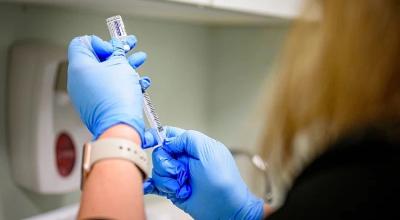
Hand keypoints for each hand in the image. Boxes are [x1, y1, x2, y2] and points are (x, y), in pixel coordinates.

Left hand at [67, 35, 148, 139]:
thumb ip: (118, 52)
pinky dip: (123, 83)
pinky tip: (140, 82)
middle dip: (118, 52)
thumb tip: (117, 49)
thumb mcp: (121, 66)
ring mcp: (87, 95)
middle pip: (97, 59)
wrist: (119, 127)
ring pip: (107, 74)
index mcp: (79, 67)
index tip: (113, 48)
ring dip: (125, 65)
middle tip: (130, 46)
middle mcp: (79, 81)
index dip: (99, 42)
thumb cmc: (117, 97)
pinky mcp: (97, 105)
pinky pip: (109, 89)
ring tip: (140, 60)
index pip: (82, 43)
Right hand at [144, 127, 263, 219]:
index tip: (148, 140)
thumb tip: (169, 139)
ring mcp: (177, 175)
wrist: (226, 209)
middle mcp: (183, 160)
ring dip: (166, 180)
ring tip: (181, 187)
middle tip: (179, 172)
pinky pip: (156, 185)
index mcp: (193, 147)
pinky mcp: (173, 190)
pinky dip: (151, 186)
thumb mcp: (209, 151)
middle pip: (160, 153)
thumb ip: (188, 139)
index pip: (170, 135)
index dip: (157, 136)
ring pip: (157, 171)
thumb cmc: (223, 181)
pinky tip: (149, 187)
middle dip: (166, 164)